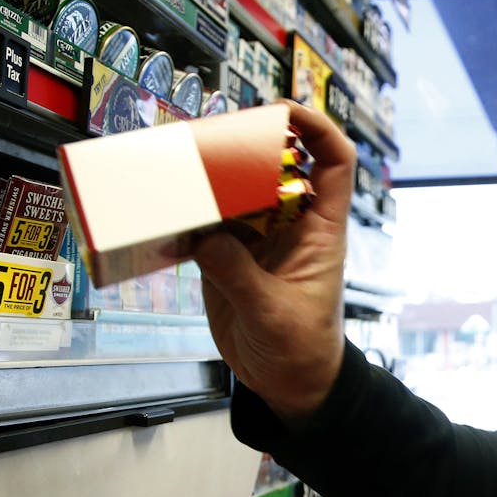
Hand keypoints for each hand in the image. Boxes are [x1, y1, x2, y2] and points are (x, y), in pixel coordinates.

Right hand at [192, 100, 354, 424]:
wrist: (289, 384)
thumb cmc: (303, 350)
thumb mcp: (273, 313)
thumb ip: (239, 274)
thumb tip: (207, 239)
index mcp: (320, 229)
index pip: (333, 162)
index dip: (316, 128)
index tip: (282, 111)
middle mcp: (289, 224)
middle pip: (272, 165)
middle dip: (244, 144)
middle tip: (208, 136)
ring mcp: (257, 238)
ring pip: (233, 190)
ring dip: (208, 178)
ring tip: (176, 166)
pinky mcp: (226, 257)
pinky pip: (204, 224)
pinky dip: (184, 216)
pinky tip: (163, 211)